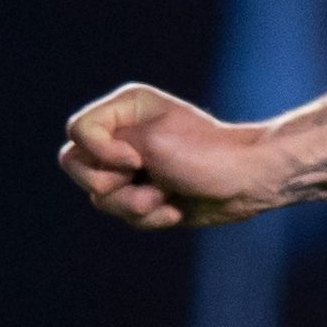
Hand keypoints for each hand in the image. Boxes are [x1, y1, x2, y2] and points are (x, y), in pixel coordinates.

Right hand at [59, 84, 284, 229]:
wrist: (249, 183)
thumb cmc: (207, 156)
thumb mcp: (152, 143)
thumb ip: (104, 149)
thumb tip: (87, 176)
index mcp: (125, 108)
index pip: (77, 130)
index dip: (100, 152)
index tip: (136, 159)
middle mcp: (122, 135)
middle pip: (77, 166)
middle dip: (111, 184)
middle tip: (146, 178)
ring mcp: (131, 166)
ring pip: (99, 197)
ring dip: (135, 205)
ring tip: (166, 198)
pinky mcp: (142, 193)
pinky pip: (121, 214)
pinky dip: (148, 217)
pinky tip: (175, 210)